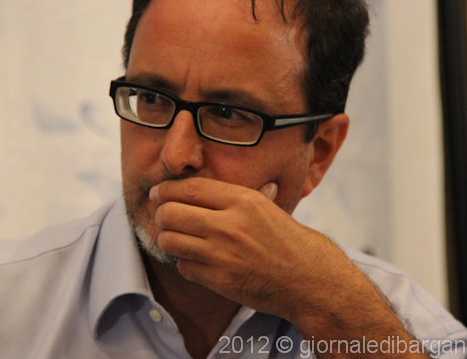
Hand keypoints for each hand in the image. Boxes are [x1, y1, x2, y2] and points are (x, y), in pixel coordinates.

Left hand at [150, 177, 349, 317]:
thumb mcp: (264, 206)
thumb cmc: (286, 240)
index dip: (166, 190)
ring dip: (168, 239)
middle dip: (161, 214)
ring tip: (177, 238)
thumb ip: (230, 196)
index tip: (157, 193)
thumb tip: (191, 186)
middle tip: (164, 217)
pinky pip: (183, 267)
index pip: (189, 188)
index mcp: (243, 200)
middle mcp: (230, 225)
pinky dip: (185, 263)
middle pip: (171, 213)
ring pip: (170, 241)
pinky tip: (196, 260)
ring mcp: (223, 254)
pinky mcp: (219, 280)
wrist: (309, 279)